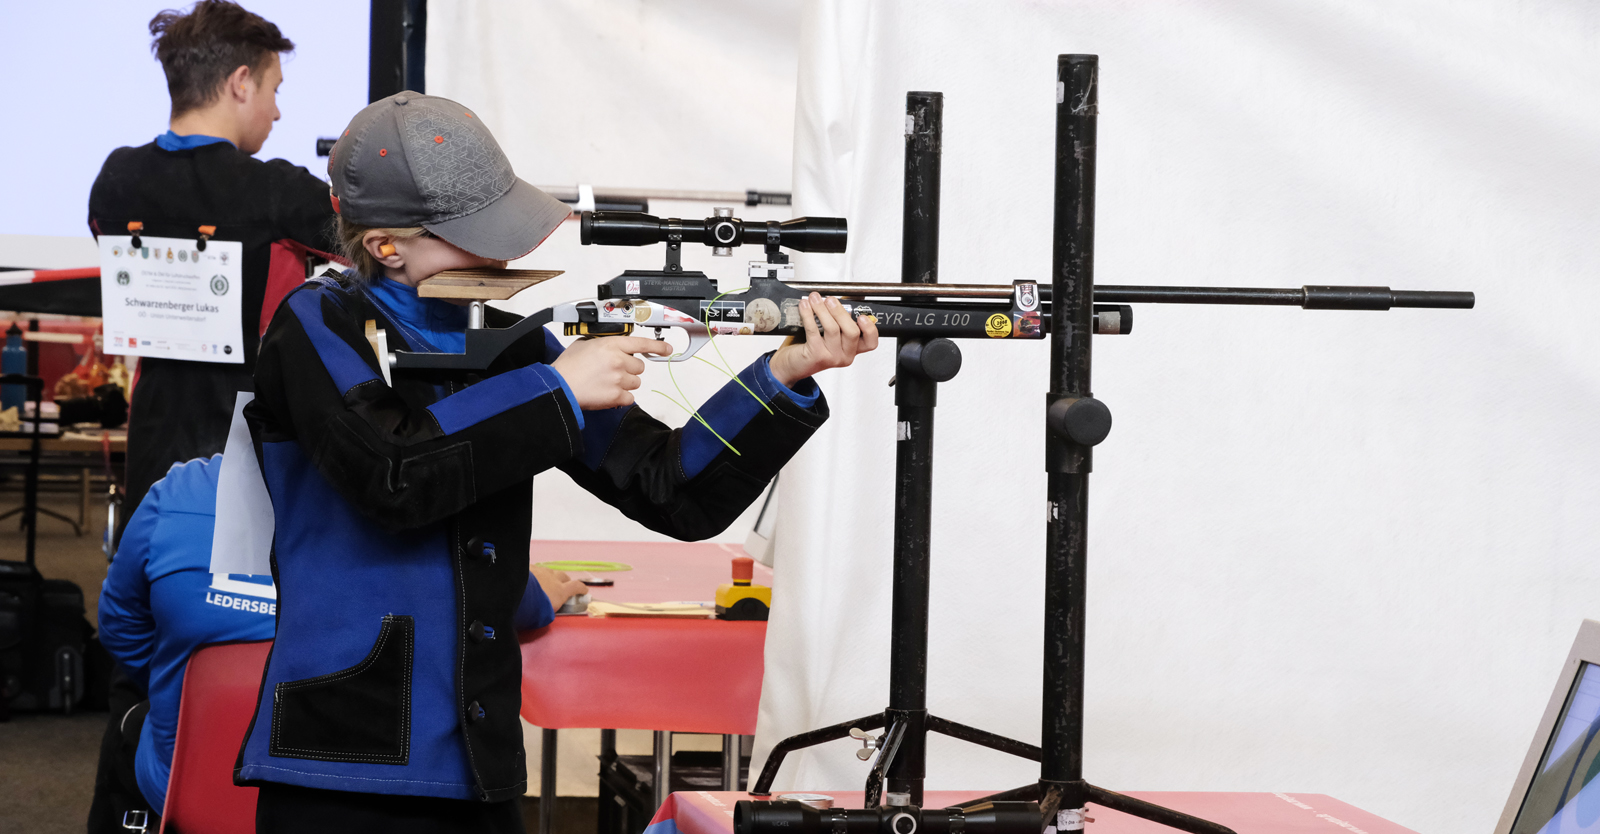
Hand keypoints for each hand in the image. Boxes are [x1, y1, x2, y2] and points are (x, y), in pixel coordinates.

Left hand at [531, 565, 586, 611]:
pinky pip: (535, 569)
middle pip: (563, 576)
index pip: (576, 586)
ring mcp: (541, 571)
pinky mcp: (529, 568)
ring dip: (549, 576)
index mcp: (560, 590)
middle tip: (562, 586)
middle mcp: (553, 578)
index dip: (581, 588)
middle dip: (564, 580)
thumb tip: (549, 613)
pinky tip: (530, 578)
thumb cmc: (533, 608)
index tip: (584, 590)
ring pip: (549, 571)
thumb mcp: (547, 614)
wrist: (518, 595)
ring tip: (545, 582)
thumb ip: (551, 610)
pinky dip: (535, 573)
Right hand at [549, 336, 671, 408]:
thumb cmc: (567, 367)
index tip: (667, 349)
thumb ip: (603, 344)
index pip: (641, 343)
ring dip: (624, 384)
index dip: (657, 346)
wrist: (559, 386)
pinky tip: (606, 393)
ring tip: (606, 383)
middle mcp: (618, 360)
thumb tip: (612, 347)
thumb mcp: (584, 344)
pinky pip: (629, 397)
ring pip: (635, 382)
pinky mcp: (617, 395)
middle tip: (612, 372)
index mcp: (611, 344)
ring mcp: (619, 378)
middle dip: (629, 370)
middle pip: (639, 366)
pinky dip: (620, 398)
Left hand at [768, 293, 879, 386]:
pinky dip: (808, 315)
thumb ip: (838, 319)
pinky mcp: (817, 355)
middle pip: (852, 332)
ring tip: (814, 299)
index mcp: (852, 349)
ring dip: (822, 309)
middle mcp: (844, 355)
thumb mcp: (828, 333)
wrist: (791, 365)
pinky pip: (814, 330)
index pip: (870, 342)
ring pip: (832, 328)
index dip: (870, 329)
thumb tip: (842, 299)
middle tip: (830, 300)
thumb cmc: (809, 348)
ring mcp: (832, 357)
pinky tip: (805, 306)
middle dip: (840, 312)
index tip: (862, 316)